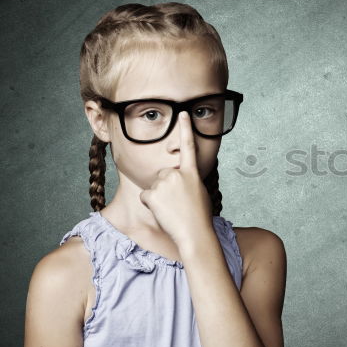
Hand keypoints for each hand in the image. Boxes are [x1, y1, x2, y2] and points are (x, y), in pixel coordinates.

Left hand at [138, 111, 213, 249]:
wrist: (194, 233)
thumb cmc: (200, 217)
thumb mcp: (199, 193)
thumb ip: (188, 181)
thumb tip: (179, 182)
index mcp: (191, 173)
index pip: (188, 146)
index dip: (185, 128)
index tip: (183, 113)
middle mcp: (176, 173)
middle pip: (163, 175)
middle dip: (166, 187)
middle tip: (177, 203)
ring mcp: (163, 182)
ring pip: (154, 187)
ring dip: (159, 198)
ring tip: (172, 209)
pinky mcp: (152, 193)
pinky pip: (146, 197)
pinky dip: (151, 205)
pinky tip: (163, 212)